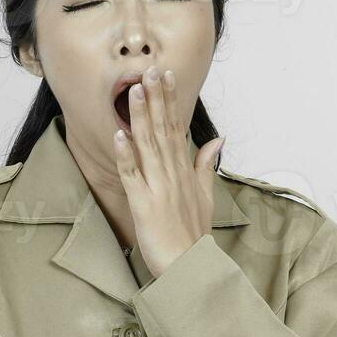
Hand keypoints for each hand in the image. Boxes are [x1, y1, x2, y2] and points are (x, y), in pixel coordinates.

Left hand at [113, 66, 224, 277]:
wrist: (191, 267)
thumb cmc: (193, 235)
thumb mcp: (205, 195)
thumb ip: (206, 164)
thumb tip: (217, 139)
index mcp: (184, 170)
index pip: (177, 127)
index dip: (170, 100)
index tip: (166, 75)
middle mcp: (172, 174)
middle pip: (163, 129)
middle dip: (156, 99)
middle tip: (149, 70)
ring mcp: (158, 187)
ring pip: (148, 145)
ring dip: (141, 117)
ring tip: (134, 92)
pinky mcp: (143, 203)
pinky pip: (132, 175)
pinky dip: (126, 155)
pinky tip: (119, 135)